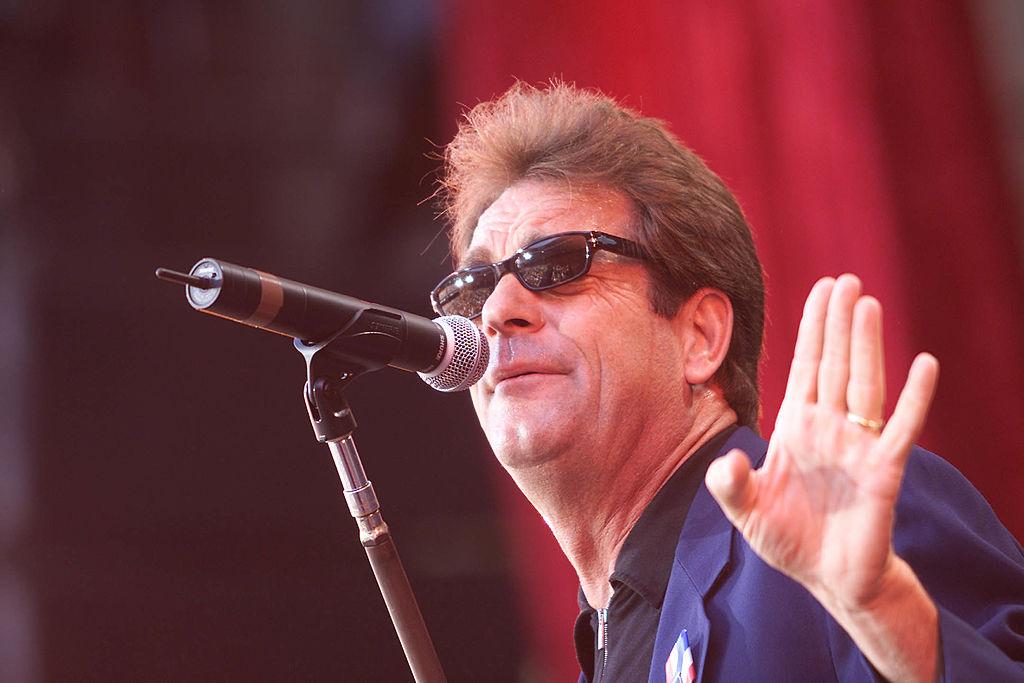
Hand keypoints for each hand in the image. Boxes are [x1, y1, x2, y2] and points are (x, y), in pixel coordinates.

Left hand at [705, 274, 938, 610]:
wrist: (828, 578)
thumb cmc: (788, 539)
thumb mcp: (746, 512)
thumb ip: (731, 486)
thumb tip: (728, 461)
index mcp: (796, 427)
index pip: (805, 367)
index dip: (811, 329)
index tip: (820, 290)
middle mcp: (828, 428)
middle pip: (834, 364)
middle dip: (837, 323)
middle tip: (846, 279)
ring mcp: (856, 446)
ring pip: (863, 384)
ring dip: (866, 345)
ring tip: (868, 304)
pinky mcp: (883, 471)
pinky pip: (901, 428)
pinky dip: (915, 397)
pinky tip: (925, 364)